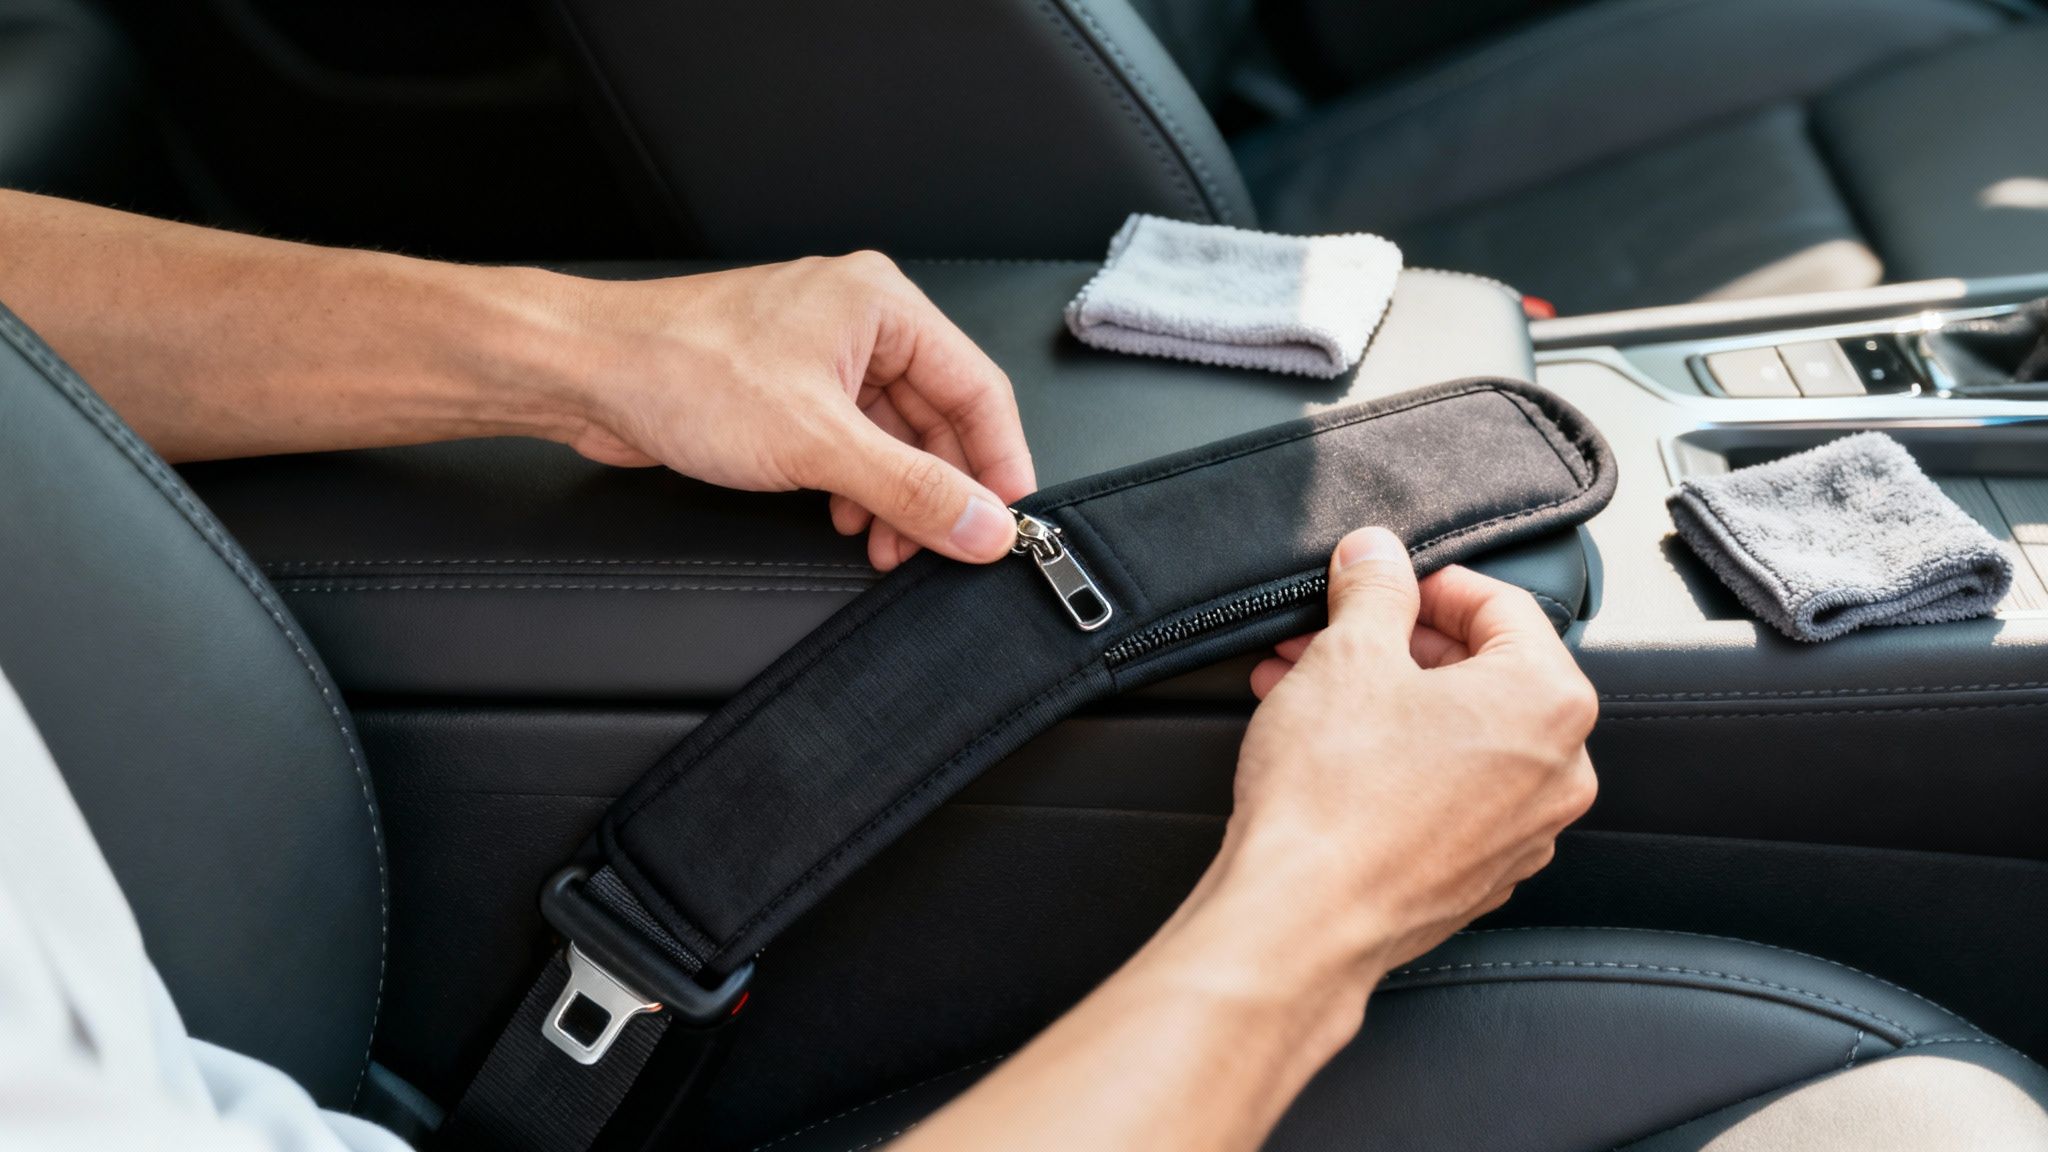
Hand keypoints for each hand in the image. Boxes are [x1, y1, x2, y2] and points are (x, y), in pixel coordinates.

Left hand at [554, 252, 1035, 569]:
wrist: (587, 373)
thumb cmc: (682, 373)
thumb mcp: (816, 445)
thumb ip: (910, 489)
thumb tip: (983, 525)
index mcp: (883, 305)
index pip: (978, 389)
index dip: (1000, 463)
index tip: (1008, 522)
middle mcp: (860, 320)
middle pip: (938, 416)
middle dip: (939, 490)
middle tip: (942, 548)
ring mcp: (823, 353)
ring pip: (893, 435)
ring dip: (896, 496)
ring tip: (886, 546)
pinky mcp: (790, 386)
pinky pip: (851, 440)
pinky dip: (858, 484)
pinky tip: (847, 519)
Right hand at [1210, 526, 1597, 987]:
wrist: (1301, 919)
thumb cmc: (1335, 795)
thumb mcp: (1349, 653)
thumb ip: (1373, 587)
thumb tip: (1377, 554)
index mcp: (1550, 703)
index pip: (1503, 605)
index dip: (1429, 582)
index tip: (1381, 580)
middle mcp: (1558, 772)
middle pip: (1483, 672)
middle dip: (1396, 644)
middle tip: (1332, 632)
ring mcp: (1522, 833)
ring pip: (1458, 736)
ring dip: (1385, 699)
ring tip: (1306, 685)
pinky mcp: (1477, 875)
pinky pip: (1445, 793)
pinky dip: (1395, 760)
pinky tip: (1326, 748)